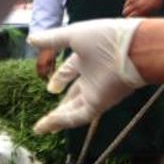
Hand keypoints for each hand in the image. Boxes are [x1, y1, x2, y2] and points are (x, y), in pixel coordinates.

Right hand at [29, 18, 144, 133]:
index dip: (60, 78)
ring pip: (73, 108)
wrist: (133, 50)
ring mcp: (96, 91)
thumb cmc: (106, 37)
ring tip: (41, 128)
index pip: (70, 70)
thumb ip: (52, 39)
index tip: (50, 87)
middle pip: (74, 93)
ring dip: (56, 118)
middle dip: (61, 102)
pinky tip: (47, 127)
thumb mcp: (73, 35)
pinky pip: (77, 116)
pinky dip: (61, 122)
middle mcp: (92, 76)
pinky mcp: (99, 104)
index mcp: (88, 58)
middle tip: (49, 110)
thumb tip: (31, 39)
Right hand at [122, 0, 163, 16]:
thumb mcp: (155, 10)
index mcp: (141, 10)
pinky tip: (134, 2)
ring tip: (133, 8)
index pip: (129, 18)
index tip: (131, 20)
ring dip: (128, 8)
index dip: (129, 19)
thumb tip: (139, 20)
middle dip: (127, 14)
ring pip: (125, 6)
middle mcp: (135, 4)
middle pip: (125, 12)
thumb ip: (146, 16)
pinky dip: (129, 1)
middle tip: (130, 15)